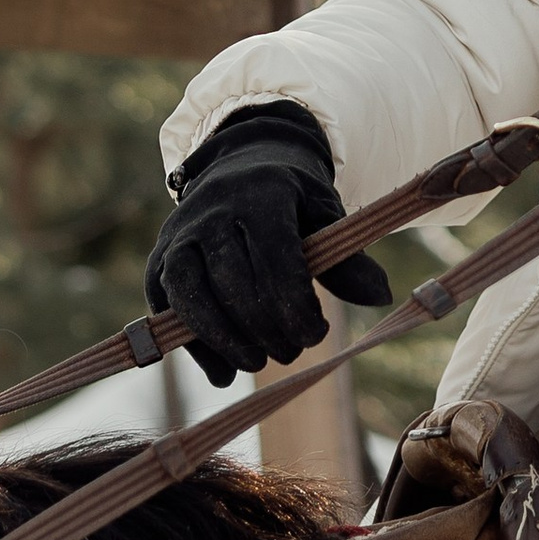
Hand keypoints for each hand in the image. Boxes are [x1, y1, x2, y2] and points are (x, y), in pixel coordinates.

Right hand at [145, 107, 393, 382]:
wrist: (242, 167)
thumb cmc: (292, 200)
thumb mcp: (326, 215)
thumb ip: (347, 257)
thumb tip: (380, 296)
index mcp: (261, 192)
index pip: (274, 255)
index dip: (294, 303)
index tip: (316, 334)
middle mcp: (212, 210)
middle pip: (232, 280)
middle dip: (264, 326)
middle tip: (292, 351)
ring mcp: (179, 235)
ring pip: (190, 294)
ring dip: (224, 340)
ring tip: (257, 362)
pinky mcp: (158, 261)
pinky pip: (166, 309)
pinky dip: (193, 347)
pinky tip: (225, 372)